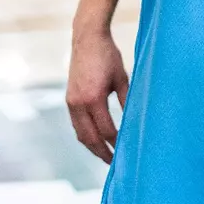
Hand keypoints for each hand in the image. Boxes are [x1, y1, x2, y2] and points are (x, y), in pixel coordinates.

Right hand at [67, 28, 129, 162]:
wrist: (87, 39)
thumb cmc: (108, 56)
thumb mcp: (122, 77)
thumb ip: (127, 100)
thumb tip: (135, 121)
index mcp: (93, 99)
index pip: (106, 130)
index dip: (117, 143)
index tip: (127, 152)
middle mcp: (78, 103)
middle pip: (90, 138)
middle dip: (102, 152)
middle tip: (115, 165)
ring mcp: (70, 102)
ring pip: (80, 134)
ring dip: (92, 147)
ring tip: (106, 156)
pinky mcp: (69, 99)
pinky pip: (76, 124)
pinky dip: (85, 135)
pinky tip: (96, 140)